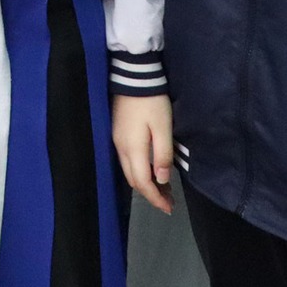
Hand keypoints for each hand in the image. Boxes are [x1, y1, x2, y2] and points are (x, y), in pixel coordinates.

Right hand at [112, 94, 173, 214]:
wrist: (133, 77)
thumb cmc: (151, 102)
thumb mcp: (163, 128)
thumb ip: (162, 155)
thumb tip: (162, 179)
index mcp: (133, 149)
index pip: (142, 182)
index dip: (155, 198)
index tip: (169, 209)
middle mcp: (121, 149)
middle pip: (133, 180)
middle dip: (151, 194)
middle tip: (168, 201)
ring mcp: (117, 141)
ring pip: (129, 171)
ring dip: (145, 183)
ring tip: (163, 188)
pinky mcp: (117, 134)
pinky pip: (127, 161)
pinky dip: (139, 171)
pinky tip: (150, 170)